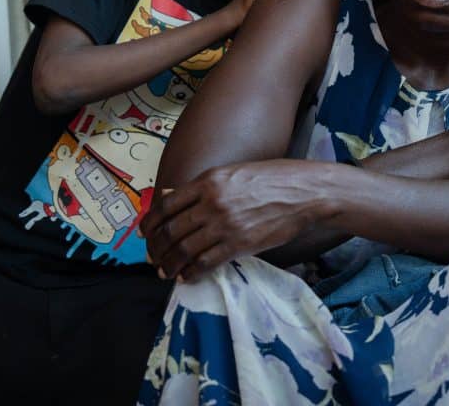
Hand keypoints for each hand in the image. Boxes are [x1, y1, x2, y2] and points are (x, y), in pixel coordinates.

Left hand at [142, 161, 322, 281]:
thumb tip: (176, 198)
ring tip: (165, 270)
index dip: (151, 222)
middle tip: (152, 257)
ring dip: (170, 263)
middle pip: (172, 229)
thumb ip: (205, 187)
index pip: (167, 204)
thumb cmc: (271, 178)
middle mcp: (212, 202)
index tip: (145, 233)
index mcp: (208, 181)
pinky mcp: (239, 243)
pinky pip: (206, 262)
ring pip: (185, 249)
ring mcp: (225, 224)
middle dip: (157, 247)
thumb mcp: (233, 173)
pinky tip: (187, 276)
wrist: (302, 192)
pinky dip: (192, 272)